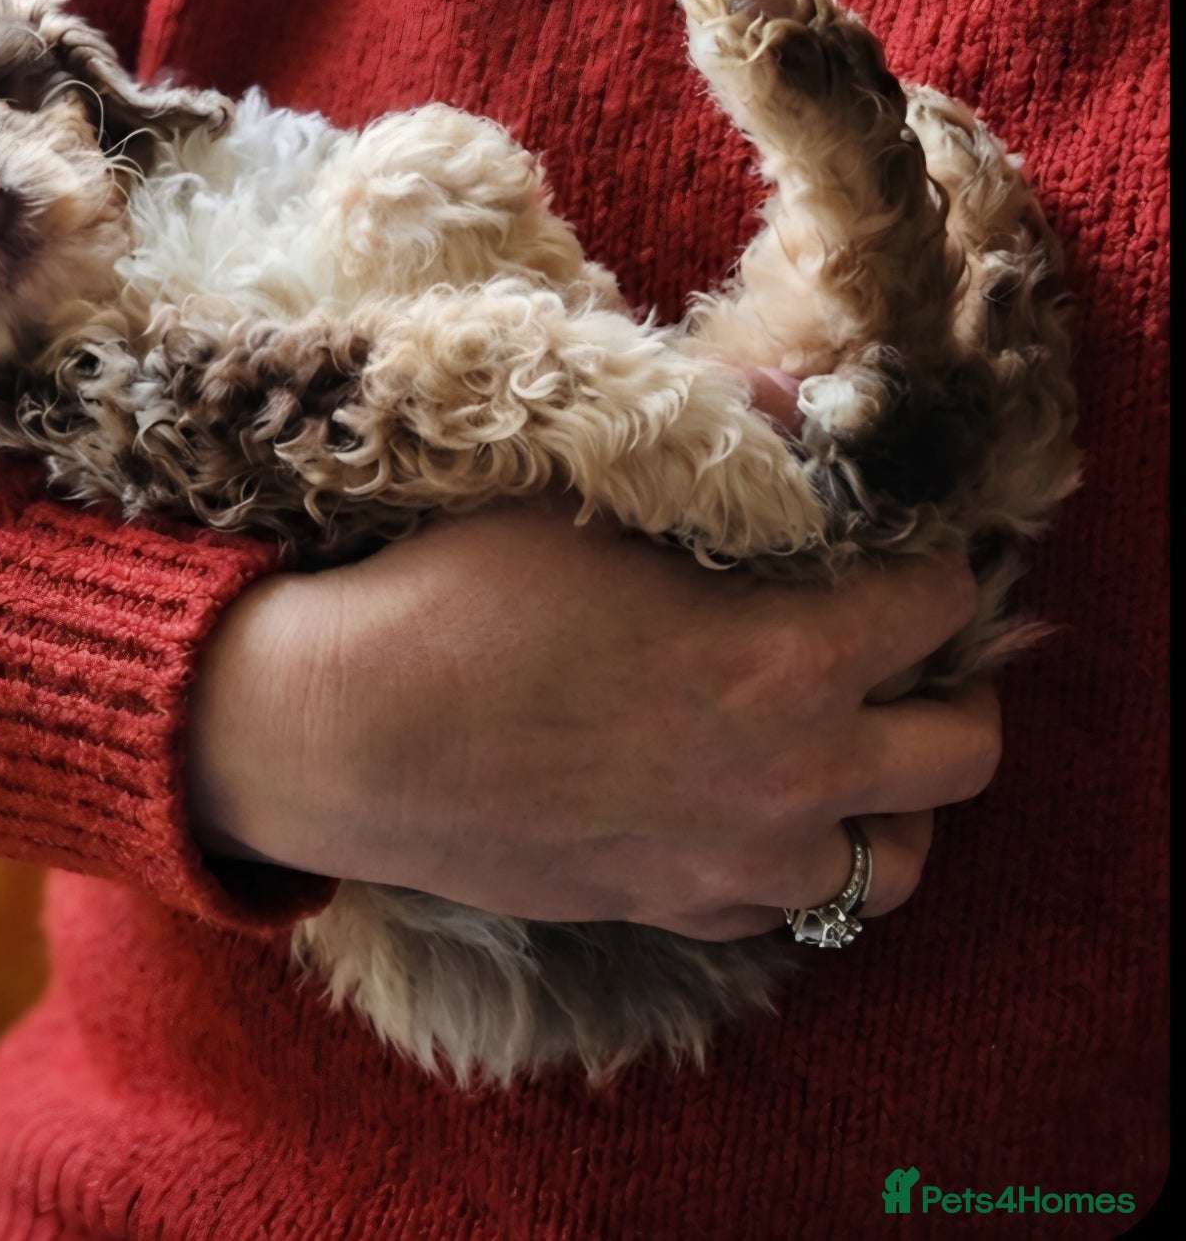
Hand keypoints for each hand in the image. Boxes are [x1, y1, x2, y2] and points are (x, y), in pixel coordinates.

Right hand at [185, 495, 996, 940]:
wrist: (343, 737)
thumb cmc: (454, 600)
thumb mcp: (585, 497)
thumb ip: (720, 446)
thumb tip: (800, 398)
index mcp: (787, 660)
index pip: (941, 601)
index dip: (926, 560)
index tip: (890, 546)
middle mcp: (789, 777)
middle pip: (962, 750)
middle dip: (952, 687)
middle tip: (899, 654)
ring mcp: (731, 861)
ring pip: (895, 861)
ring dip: (890, 800)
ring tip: (842, 750)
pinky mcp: (667, 908)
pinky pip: (784, 905)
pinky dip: (791, 859)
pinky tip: (741, 807)